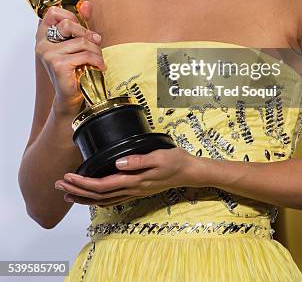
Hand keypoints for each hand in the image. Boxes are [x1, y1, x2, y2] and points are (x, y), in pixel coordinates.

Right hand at [35, 1, 105, 115]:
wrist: (71, 96)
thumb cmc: (74, 69)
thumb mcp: (78, 43)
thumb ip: (81, 23)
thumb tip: (86, 4)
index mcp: (43, 36)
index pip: (52, 12)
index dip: (70, 15)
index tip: (81, 26)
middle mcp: (42, 44)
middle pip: (69, 24)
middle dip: (88, 33)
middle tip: (97, 41)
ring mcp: (49, 55)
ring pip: (82, 42)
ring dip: (96, 51)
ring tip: (98, 59)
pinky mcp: (59, 65)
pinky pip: (85, 55)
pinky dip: (97, 60)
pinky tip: (99, 67)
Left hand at [54, 148, 204, 205]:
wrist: (189, 171)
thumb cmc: (175, 161)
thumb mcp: (159, 156)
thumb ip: (138, 160)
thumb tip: (118, 163)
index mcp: (134, 180)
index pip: (102, 185)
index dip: (83, 183)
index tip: (68, 177)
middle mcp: (131, 189)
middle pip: (98, 195)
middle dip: (76, 191)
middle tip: (59, 184)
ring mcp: (134, 192)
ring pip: (103, 200)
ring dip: (83, 197)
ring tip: (67, 193)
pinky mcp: (136, 190)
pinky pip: (112, 199)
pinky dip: (97, 199)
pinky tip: (91, 197)